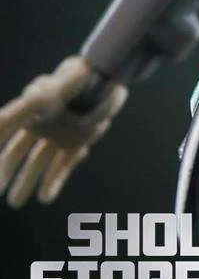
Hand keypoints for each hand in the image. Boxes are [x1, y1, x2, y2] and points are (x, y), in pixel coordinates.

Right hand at [0, 56, 126, 206]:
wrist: (108, 76)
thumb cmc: (83, 76)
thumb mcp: (64, 84)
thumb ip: (40, 99)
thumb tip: (24, 102)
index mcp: (33, 107)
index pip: (6, 127)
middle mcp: (42, 122)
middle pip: (19, 150)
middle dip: (7, 171)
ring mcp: (59, 133)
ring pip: (39, 161)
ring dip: (27, 181)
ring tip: (16, 202)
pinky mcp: (76, 141)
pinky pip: (63, 164)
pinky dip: (55, 180)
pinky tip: (46, 198)